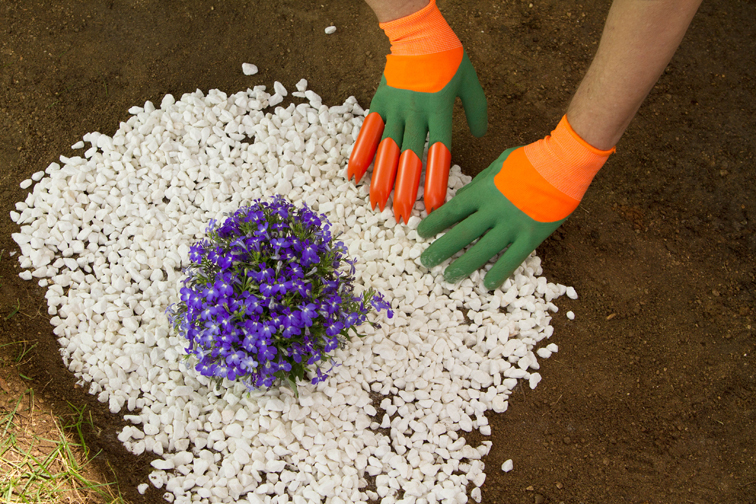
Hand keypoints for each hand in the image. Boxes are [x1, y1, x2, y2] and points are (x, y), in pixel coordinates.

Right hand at [347, 0, 486, 223]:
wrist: (418, 32)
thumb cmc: (448, 57)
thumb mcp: (470, 82)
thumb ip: (477, 111)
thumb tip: (481, 136)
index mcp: (440, 110)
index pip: (439, 154)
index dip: (437, 181)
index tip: (436, 206)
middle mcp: (415, 113)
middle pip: (410, 158)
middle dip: (406, 190)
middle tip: (402, 217)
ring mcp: (394, 108)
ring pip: (387, 150)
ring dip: (381, 180)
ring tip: (376, 205)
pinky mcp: (378, 103)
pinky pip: (368, 133)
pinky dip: (361, 155)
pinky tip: (353, 176)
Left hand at [418, 116, 613, 289]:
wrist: (564, 164)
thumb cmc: (532, 159)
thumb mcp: (499, 164)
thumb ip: (481, 183)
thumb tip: (463, 197)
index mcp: (483, 190)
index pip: (451, 211)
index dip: (433, 224)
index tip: (421, 233)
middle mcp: (492, 211)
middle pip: (460, 235)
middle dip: (440, 250)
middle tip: (425, 262)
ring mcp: (511, 226)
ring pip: (482, 252)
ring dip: (463, 266)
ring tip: (449, 277)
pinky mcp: (531, 237)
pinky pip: (511, 260)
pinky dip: (499, 274)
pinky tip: (487, 284)